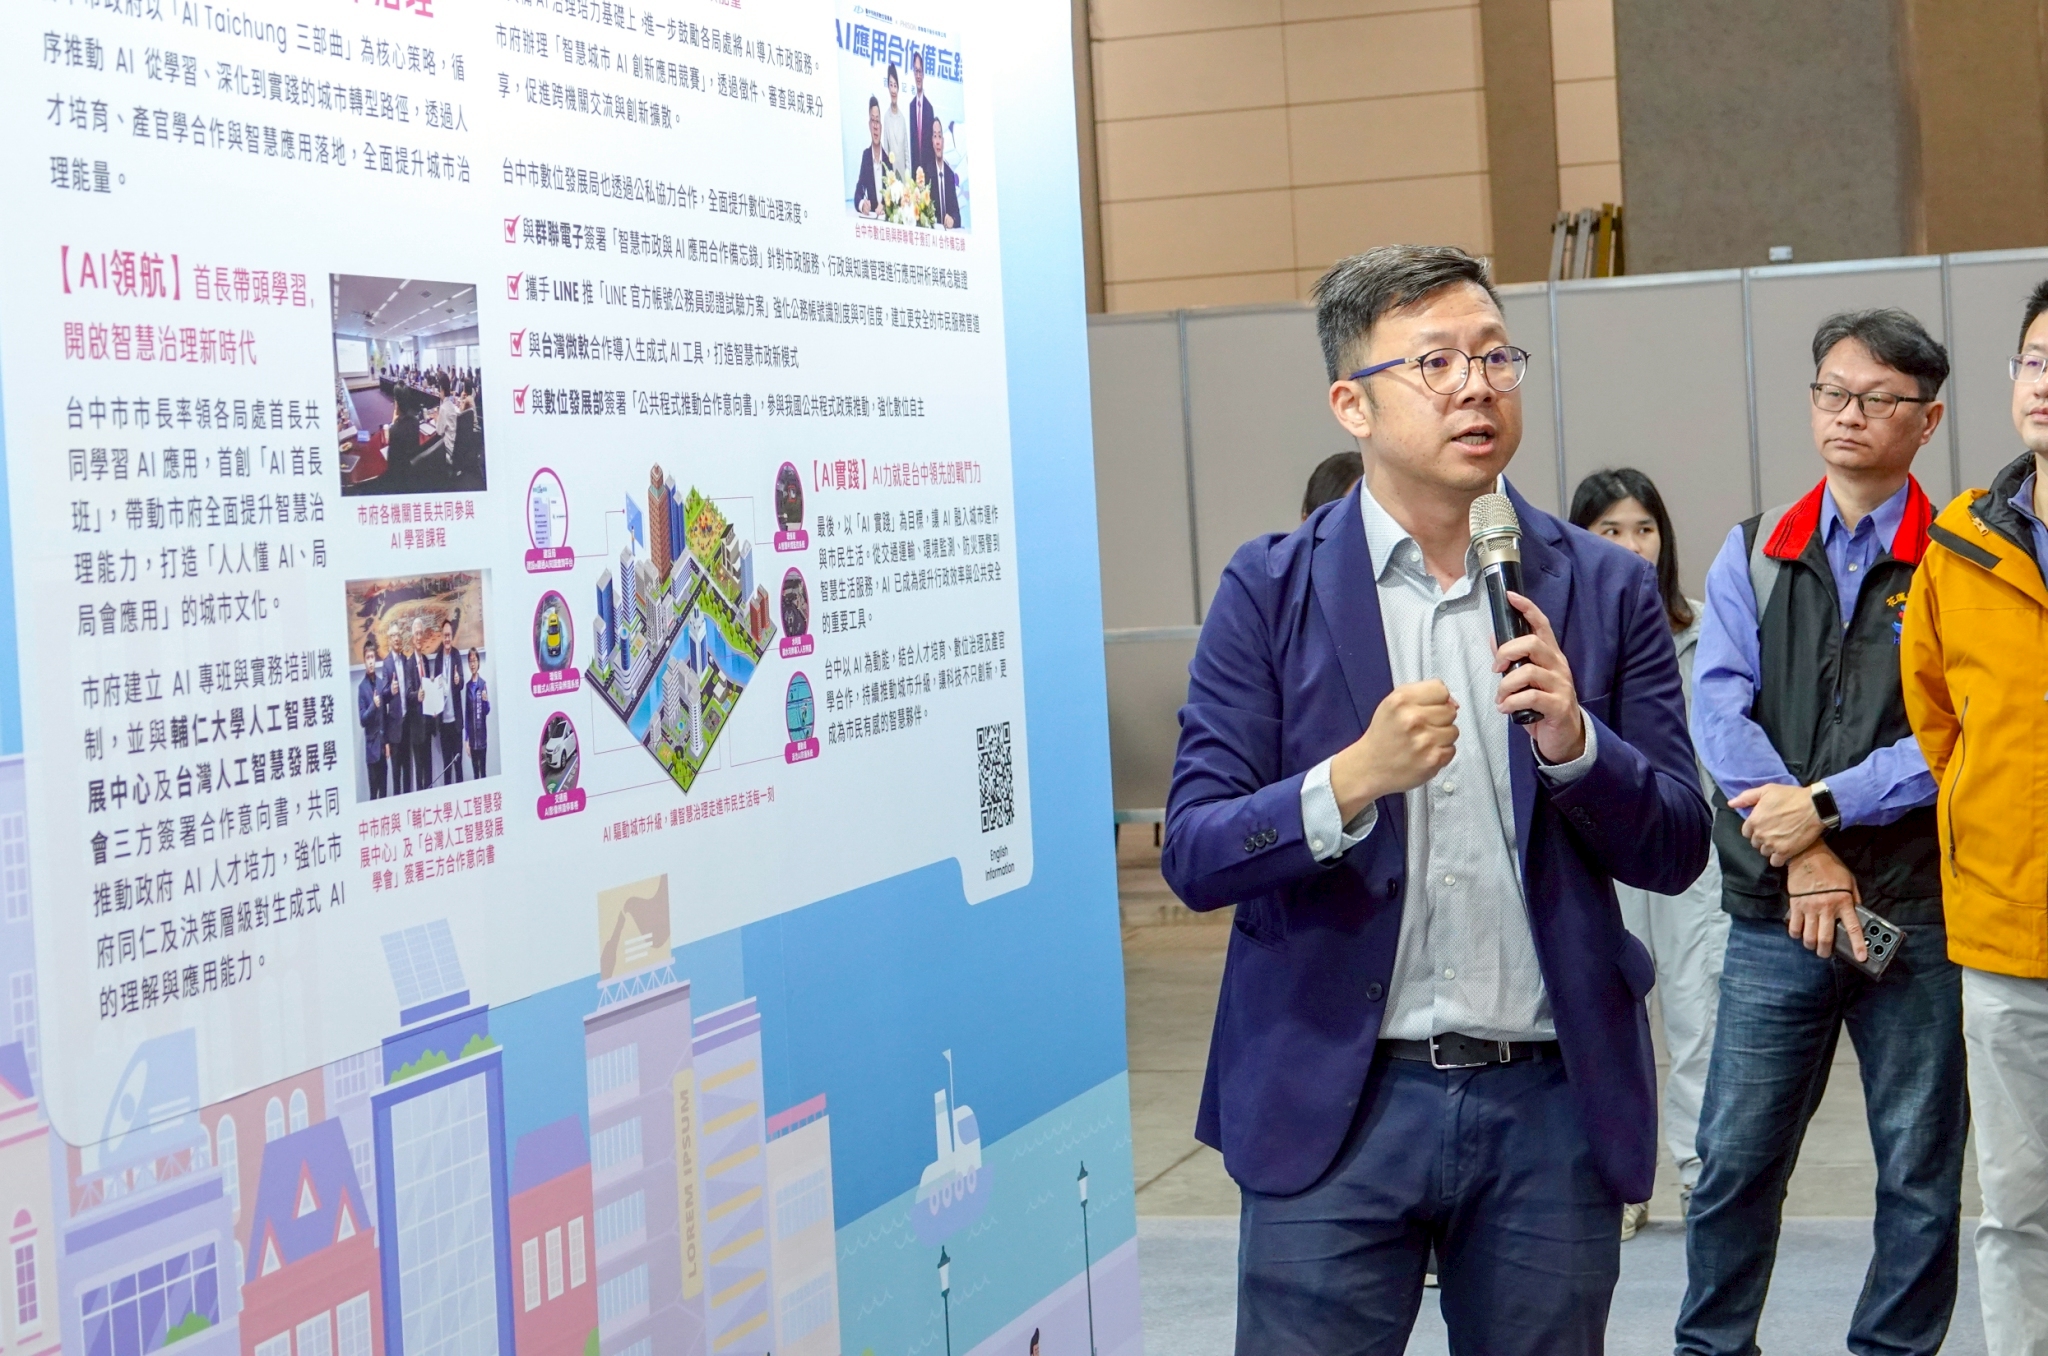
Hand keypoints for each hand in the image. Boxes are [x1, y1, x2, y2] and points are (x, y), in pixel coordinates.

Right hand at [1330, 679, 1459, 819]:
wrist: (1369, 767)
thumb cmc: (1383, 735)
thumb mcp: (1392, 703)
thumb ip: (1422, 694)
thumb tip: (1454, 703)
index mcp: (1401, 700)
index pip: (1441, 690)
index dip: (1437, 700)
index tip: (1427, 709)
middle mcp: (1413, 718)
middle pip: (1450, 711)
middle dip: (1439, 719)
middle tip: (1421, 728)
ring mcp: (1424, 740)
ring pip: (1453, 731)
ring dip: (1441, 737)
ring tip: (1422, 742)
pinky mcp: (1432, 759)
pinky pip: (1451, 749)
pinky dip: (1440, 753)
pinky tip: (1424, 753)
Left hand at [1494, 593, 1583, 762]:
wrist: (1565, 738)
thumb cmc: (1542, 705)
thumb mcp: (1526, 681)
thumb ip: (1512, 660)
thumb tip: (1493, 638)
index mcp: (1551, 656)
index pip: (1542, 625)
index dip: (1527, 609)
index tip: (1511, 596)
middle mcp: (1558, 666)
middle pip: (1533, 643)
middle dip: (1507, 652)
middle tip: (1496, 669)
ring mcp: (1561, 685)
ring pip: (1528, 672)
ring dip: (1506, 685)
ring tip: (1501, 698)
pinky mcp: (1559, 706)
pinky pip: (1531, 697)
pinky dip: (1511, 702)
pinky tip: (1505, 709)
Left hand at [1729, 782, 1823, 865]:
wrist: (1814, 807)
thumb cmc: (1790, 796)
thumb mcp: (1766, 790)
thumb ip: (1746, 798)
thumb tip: (1730, 804)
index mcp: (1753, 820)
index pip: (1746, 832)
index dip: (1755, 829)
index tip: (1764, 825)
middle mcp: (1760, 834)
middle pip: (1755, 842)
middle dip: (1762, 838)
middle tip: (1774, 832)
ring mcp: (1772, 845)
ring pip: (1764, 852)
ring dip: (1770, 848)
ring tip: (1781, 840)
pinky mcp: (1785, 852)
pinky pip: (1775, 862)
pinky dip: (1778, 858)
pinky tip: (1784, 851)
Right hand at [1785, 842, 1864, 960]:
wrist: (1808, 855)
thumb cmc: (1831, 867)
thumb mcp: (1849, 882)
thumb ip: (1854, 899)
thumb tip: (1857, 914)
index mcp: (1843, 902)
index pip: (1853, 928)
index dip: (1858, 945)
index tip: (1861, 958)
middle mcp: (1826, 907)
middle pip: (1825, 938)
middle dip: (1825, 951)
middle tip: (1825, 953)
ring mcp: (1809, 907)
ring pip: (1808, 936)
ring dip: (1811, 945)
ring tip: (1812, 944)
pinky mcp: (1795, 904)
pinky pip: (1794, 926)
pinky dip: (1796, 934)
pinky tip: (1799, 933)